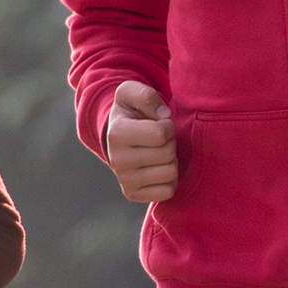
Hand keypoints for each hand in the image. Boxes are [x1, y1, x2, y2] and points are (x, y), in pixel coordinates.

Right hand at [98, 80, 181, 203]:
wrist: (118, 137)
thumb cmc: (130, 112)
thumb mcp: (132, 93)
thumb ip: (146, 95)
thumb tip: (164, 116)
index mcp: (117, 134)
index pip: (161, 133)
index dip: (168, 126)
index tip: (159, 124)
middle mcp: (117, 160)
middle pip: (167, 154)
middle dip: (170, 143)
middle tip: (158, 140)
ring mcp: (124, 180)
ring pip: (170, 173)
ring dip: (171, 160)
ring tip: (158, 152)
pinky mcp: (133, 194)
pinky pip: (168, 191)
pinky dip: (169, 179)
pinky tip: (158, 168)